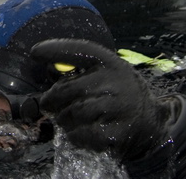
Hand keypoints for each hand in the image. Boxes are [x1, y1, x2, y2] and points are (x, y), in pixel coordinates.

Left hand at [30, 38, 170, 161]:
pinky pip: (82, 134)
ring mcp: (119, 107)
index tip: (34, 52)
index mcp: (111, 63)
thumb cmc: (116, 96)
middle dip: (51, 99)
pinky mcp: (118, 133)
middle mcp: (116, 82)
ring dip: (63, 119)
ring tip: (66, 119)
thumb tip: (43, 65)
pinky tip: (77, 133)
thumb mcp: (105, 75)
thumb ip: (81, 71)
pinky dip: (73, 135)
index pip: (81, 50)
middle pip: (68, 89)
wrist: (150, 124)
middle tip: (48, 104)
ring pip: (73, 112)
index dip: (56, 49)